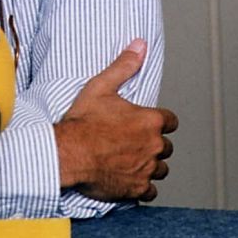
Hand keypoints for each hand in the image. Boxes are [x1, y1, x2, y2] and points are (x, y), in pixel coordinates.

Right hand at [55, 39, 177, 201]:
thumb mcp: (101, 87)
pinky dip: (142, 188)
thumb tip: (140, 45)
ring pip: (161, 170)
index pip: (170, 122)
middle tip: (135, 145)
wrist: (67, 153)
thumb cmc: (83, 122)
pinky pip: (150, 191)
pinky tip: (130, 182)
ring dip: (151, 167)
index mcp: (151, 121)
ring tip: (133, 164)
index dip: (160, 123)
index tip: (149, 125)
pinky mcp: (136, 189)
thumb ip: (124, 66)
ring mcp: (146, 169)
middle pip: (166, 147)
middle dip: (155, 146)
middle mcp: (154, 146)